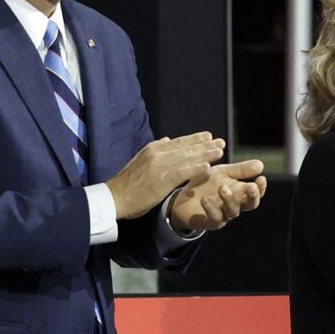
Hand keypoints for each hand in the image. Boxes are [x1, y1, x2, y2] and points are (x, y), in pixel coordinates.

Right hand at [106, 132, 226, 219]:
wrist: (114, 197)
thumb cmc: (127, 182)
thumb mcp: (139, 159)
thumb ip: (155, 150)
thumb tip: (166, 140)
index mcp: (153, 149)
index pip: (178, 142)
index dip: (195, 139)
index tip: (209, 136)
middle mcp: (158, 154)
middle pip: (186, 148)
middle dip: (205, 145)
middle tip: (221, 141)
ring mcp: (160, 166)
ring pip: (187, 158)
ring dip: (206, 154)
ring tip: (220, 151)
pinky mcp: (161, 180)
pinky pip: (182, 173)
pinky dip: (195, 169)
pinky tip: (207, 167)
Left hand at [170, 160, 266, 230]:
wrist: (183, 197)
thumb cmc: (206, 184)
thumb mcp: (223, 173)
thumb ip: (240, 170)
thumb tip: (261, 164)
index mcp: (240, 192)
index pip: (256, 193)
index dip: (261, 187)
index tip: (261, 178)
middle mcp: (235, 205)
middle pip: (250, 204)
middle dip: (252, 196)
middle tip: (251, 187)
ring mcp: (223, 215)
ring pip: (233, 211)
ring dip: (230, 200)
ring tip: (223, 188)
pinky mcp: (210, 223)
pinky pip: (214, 218)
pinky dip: (211, 208)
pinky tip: (205, 199)